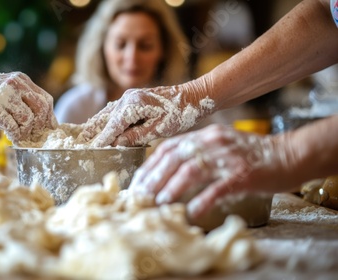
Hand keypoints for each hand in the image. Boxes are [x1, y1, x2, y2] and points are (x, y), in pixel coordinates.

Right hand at [0, 72, 57, 142]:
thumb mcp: (12, 94)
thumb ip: (30, 103)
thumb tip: (53, 124)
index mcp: (21, 78)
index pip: (45, 99)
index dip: (49, 116)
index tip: (48, 127)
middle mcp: (14, 83)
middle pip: (41, 108)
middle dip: (39, 125)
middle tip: (33, 133)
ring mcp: (4, 94)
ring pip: (28, 119)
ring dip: (25, 132)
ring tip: (18, 134)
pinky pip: (13, 127)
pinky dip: (15, 136)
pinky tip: (11, 136)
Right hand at [77, 83, 213, 146]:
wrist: (194, 97)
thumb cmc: (181, 114)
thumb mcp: (160, 129)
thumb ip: (137, 136)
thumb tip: (117, 142)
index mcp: (133, 105)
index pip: (112, 126)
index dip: (101, 139)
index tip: (90, 150)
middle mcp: (127, 98)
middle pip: (104, 117)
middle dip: (92, 131)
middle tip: (78, 144)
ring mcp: (129, 96)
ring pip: (107, 112)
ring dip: (96, 124)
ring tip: (84, 136)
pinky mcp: (134, 98)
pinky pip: (114, 109)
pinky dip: (105, 118)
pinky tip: (100, 124)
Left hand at [129, 124, 290, 218]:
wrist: (290, 155)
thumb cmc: (252, 155)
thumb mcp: (221, 145)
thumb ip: (197, 153)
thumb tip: (169, 171)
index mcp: (205, 135)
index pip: (168, 148)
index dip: (150, 165)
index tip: (138, 182)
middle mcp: (213, 142)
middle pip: (174, 158)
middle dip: (154, 178)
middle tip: (142, 196)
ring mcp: (228, 157)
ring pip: (191, 171)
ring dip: (172, 188)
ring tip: (160, 203)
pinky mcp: (242, 174)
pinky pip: (217, 188)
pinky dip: (201, 201)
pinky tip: (192, 212)